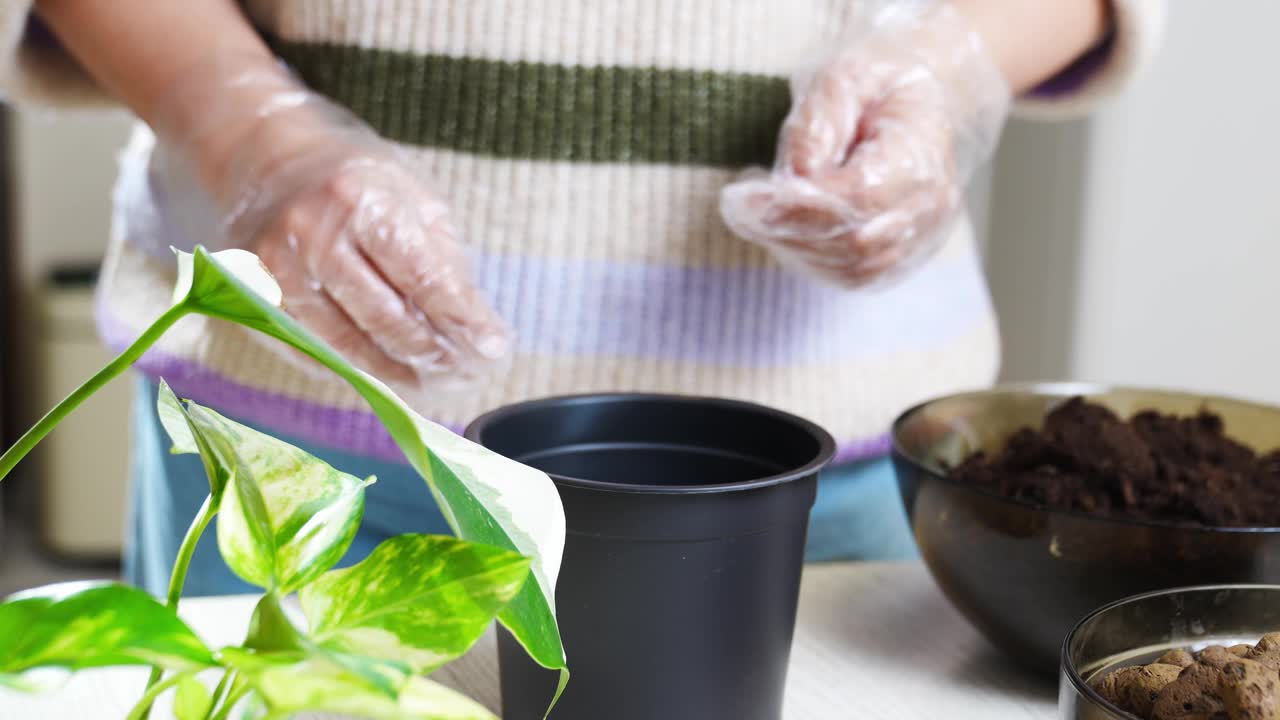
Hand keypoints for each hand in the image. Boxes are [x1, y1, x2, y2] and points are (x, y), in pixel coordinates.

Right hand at [154, 57, 509, 387]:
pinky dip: (353, 368)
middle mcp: (312, 235)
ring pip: (346, 345)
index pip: (422, 277)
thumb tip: (474, 326)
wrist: (268, 157)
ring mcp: (275, 270)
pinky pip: (310, 350)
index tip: (494, 348)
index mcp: (360, 200)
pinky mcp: (253, 297)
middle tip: (469, 373)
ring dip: (398, 373)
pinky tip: (388, 373)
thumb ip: (441, 258)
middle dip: (434, 354)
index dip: (462, 320)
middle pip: (385, 319)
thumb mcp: (412, 196)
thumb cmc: (355, 180)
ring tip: (435, 381)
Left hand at [720, 3, 1010, 287]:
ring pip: (849, 269)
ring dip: (790, 246)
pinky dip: (807, 257)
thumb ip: (818, 122)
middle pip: (853, 245)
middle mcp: (930, 208)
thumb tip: (793, 180)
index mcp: (922, 155)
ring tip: (752, 212)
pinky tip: (779, 227)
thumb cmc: (878, 83)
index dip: (795, 205)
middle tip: (736, 205)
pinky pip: (851, 275)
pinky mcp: (900, 256)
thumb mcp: (844, 74)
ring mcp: (919, 239)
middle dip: (784, 230)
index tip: (740, 194)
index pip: (859, 198)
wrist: (924, 100)